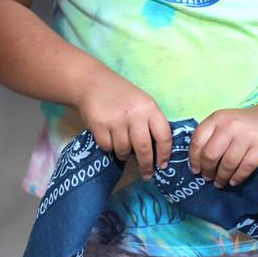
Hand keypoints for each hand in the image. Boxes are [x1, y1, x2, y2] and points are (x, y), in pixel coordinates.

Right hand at [73, 65, 171, 179]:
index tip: (163, 166)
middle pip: (144, 149)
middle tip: (147, 174)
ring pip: (124, 151)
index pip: (164, 136)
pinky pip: (107, 147)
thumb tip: (158, 154)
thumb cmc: (122, 95)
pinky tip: (109, 137)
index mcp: (149, 107)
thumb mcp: (142, 103)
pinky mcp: (99, 125)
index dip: (165, 154)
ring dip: (124, 153)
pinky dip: (109, 147)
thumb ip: (150, 123)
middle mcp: (134, 114)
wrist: (92, 82)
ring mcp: (116, 120)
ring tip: (123, 145)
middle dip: (146, 165)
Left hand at [189, 105, 257, 188]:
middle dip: (207, 170)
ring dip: (221, 177)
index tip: (195, 170)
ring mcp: (247, 136)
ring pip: (228, 163)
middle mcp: (230, 125)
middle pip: (211, 154)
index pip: (198, 140)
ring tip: (219, 183)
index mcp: (217, 118)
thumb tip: (197, 163)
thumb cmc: (242, 126)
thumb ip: (211, 137)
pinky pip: (245, 168)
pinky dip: (237, 178)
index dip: (194, 158)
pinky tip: (233, 181)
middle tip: (208, 178)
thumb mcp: (223, 123)